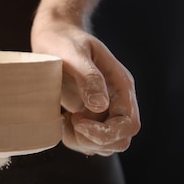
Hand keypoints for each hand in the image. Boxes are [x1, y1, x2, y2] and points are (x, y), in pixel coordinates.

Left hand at [31, 21, 139, 155]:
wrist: (54, 37)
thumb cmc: (65, 41)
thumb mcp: (75, 54)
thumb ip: (89, 78)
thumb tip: (101, 106)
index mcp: (121, 88)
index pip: (129, 125)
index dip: (106, 132)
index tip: (77, 120)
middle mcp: (116, 103)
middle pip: (120, 141)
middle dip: (94, 141)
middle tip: (71, 122)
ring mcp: (102, 111)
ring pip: (103, 146)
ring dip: (82, 143)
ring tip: (64, 120)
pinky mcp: (87, 116)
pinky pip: (88, 142)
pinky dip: (74, 140)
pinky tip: (61, 121)